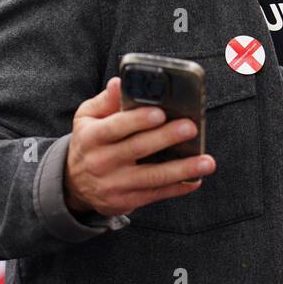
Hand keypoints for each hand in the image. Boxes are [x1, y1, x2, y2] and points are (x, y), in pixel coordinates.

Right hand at [64, 77, 215, 217]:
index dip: (137, 120)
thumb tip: (121, 82)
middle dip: (166, 138)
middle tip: (191, 128)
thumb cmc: (89, 141)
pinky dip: (178, 188)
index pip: (115, 127)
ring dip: (182, 169)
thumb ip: (106, 100)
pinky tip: (196, 179)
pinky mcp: (126, 201)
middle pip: (137, 149)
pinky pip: (155, 194)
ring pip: (152, 177)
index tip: (160, 113)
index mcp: (92, 137)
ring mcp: (114, 184)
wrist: (75, 184)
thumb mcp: (87, 118)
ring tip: (207, 162)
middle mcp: (101, 162)